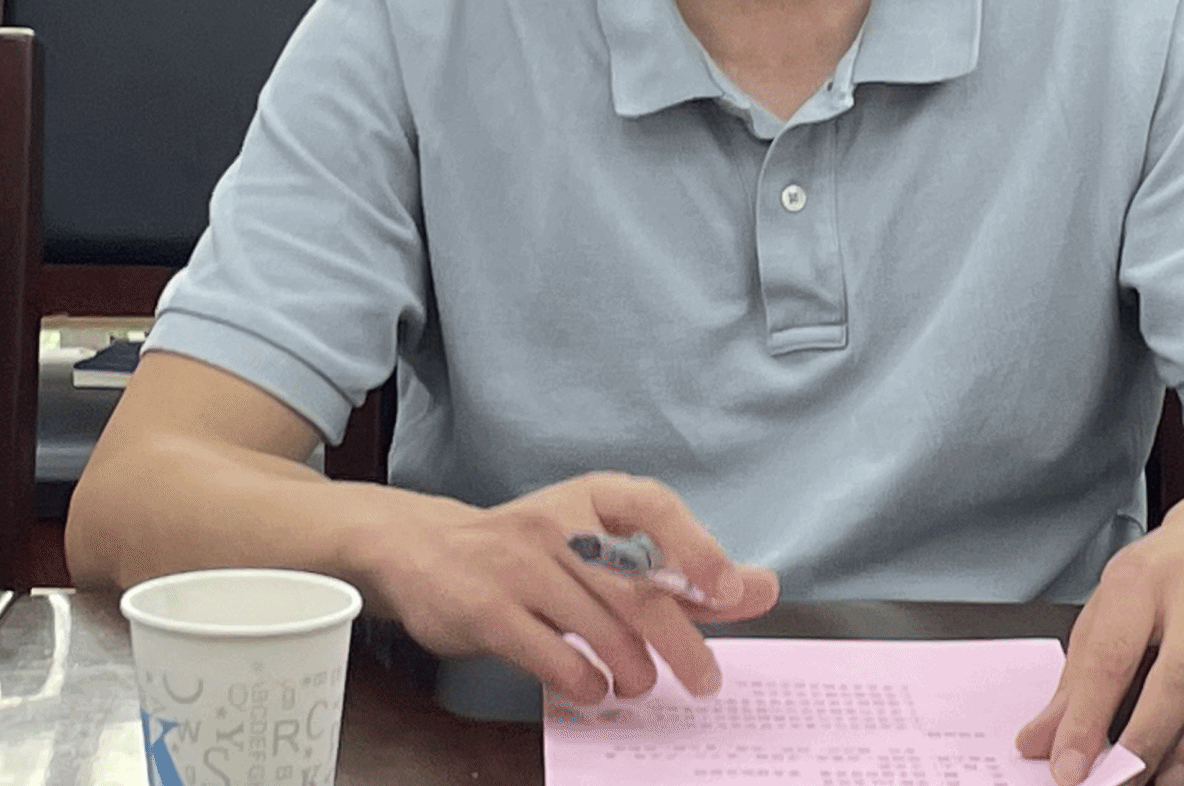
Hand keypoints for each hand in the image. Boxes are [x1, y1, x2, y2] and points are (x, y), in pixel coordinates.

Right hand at [360, 471, 778, 705]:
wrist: (423, 548)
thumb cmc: (530, 551)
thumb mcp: (598, 543)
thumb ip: (676, 569)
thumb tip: (760, 589)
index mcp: (591, 495)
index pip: (655, 506)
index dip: (697, 546)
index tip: (729, 589)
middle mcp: (557, 522)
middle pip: (635, 586)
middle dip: (681, 640)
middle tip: (706, 679)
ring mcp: (519, 565)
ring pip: (599, 625)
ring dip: (633, 667)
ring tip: (641, 684)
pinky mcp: (488, 610)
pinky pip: (552, 654)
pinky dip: (583, 680)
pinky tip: (593, 688)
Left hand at [1015, 488, 1183, 785]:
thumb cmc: (1165, 579)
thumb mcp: (1107, 608)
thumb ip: (1075, 680)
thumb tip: (1039, 742)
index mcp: (1142, 581)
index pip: (1111, 655)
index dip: (1088, 717)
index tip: (1068, 765)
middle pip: (1179, 676)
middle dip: (1147, 738)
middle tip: (1120, 780)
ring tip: (1166, 782)